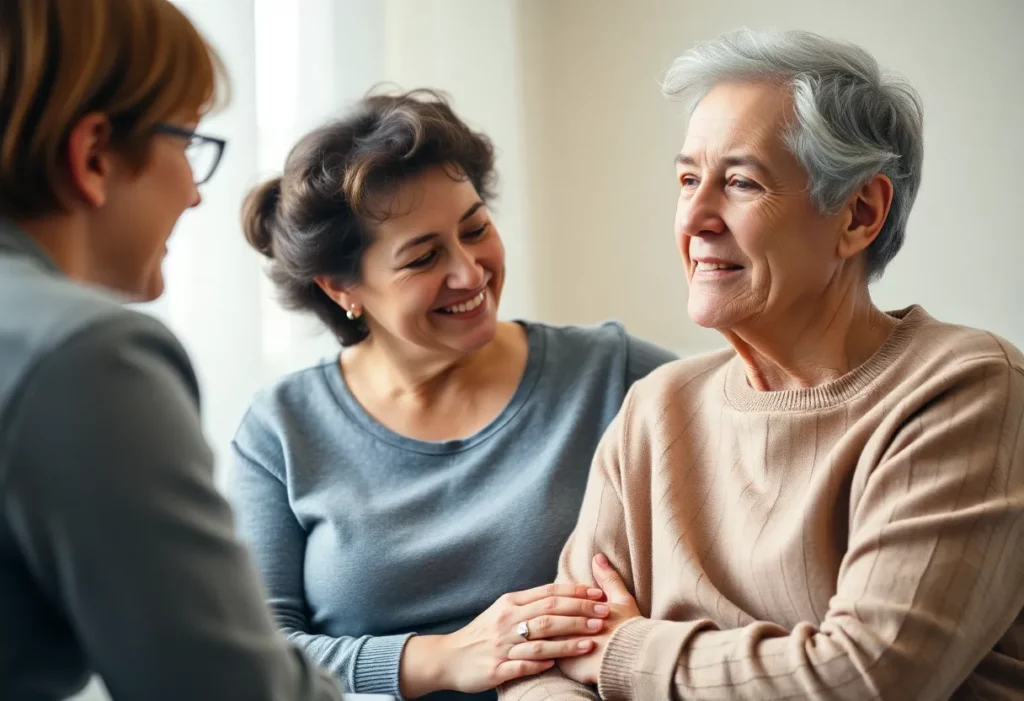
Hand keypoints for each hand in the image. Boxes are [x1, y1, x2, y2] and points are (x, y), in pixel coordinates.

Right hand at [399, 582, 609, 696]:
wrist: (449, 657)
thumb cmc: (483, 633)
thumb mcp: (503, 610)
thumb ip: (530, 602)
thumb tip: (563, 594)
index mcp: (510, 603)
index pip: (548, 593)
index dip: (575, 592)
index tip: (598, 593)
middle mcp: (506, 621)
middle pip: (549, 613)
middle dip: (580, 612)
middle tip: (605, 614)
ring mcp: (501, 646)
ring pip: (540, 640)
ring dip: (569, 640)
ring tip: (593, 639)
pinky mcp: (496, 669)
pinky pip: (522, 665)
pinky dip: (541, 664)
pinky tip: (559, 664)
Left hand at [557, 554, 642, 686]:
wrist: (633, 660)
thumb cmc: (629, 629)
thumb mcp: (622, 600)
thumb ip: (608, 579)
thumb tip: (598, 557)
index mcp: (578, 609)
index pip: (556, 601)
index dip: (556, 602)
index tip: (557, 605)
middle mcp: (567, 625)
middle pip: (546, 619)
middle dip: (544, 619)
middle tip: (543, 620)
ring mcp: (564, 646)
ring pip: (545, 639)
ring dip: (544, 638)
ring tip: (547, 639)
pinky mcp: (565, 666)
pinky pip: (550, 660)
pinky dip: (548, 656)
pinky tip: (549, 655)